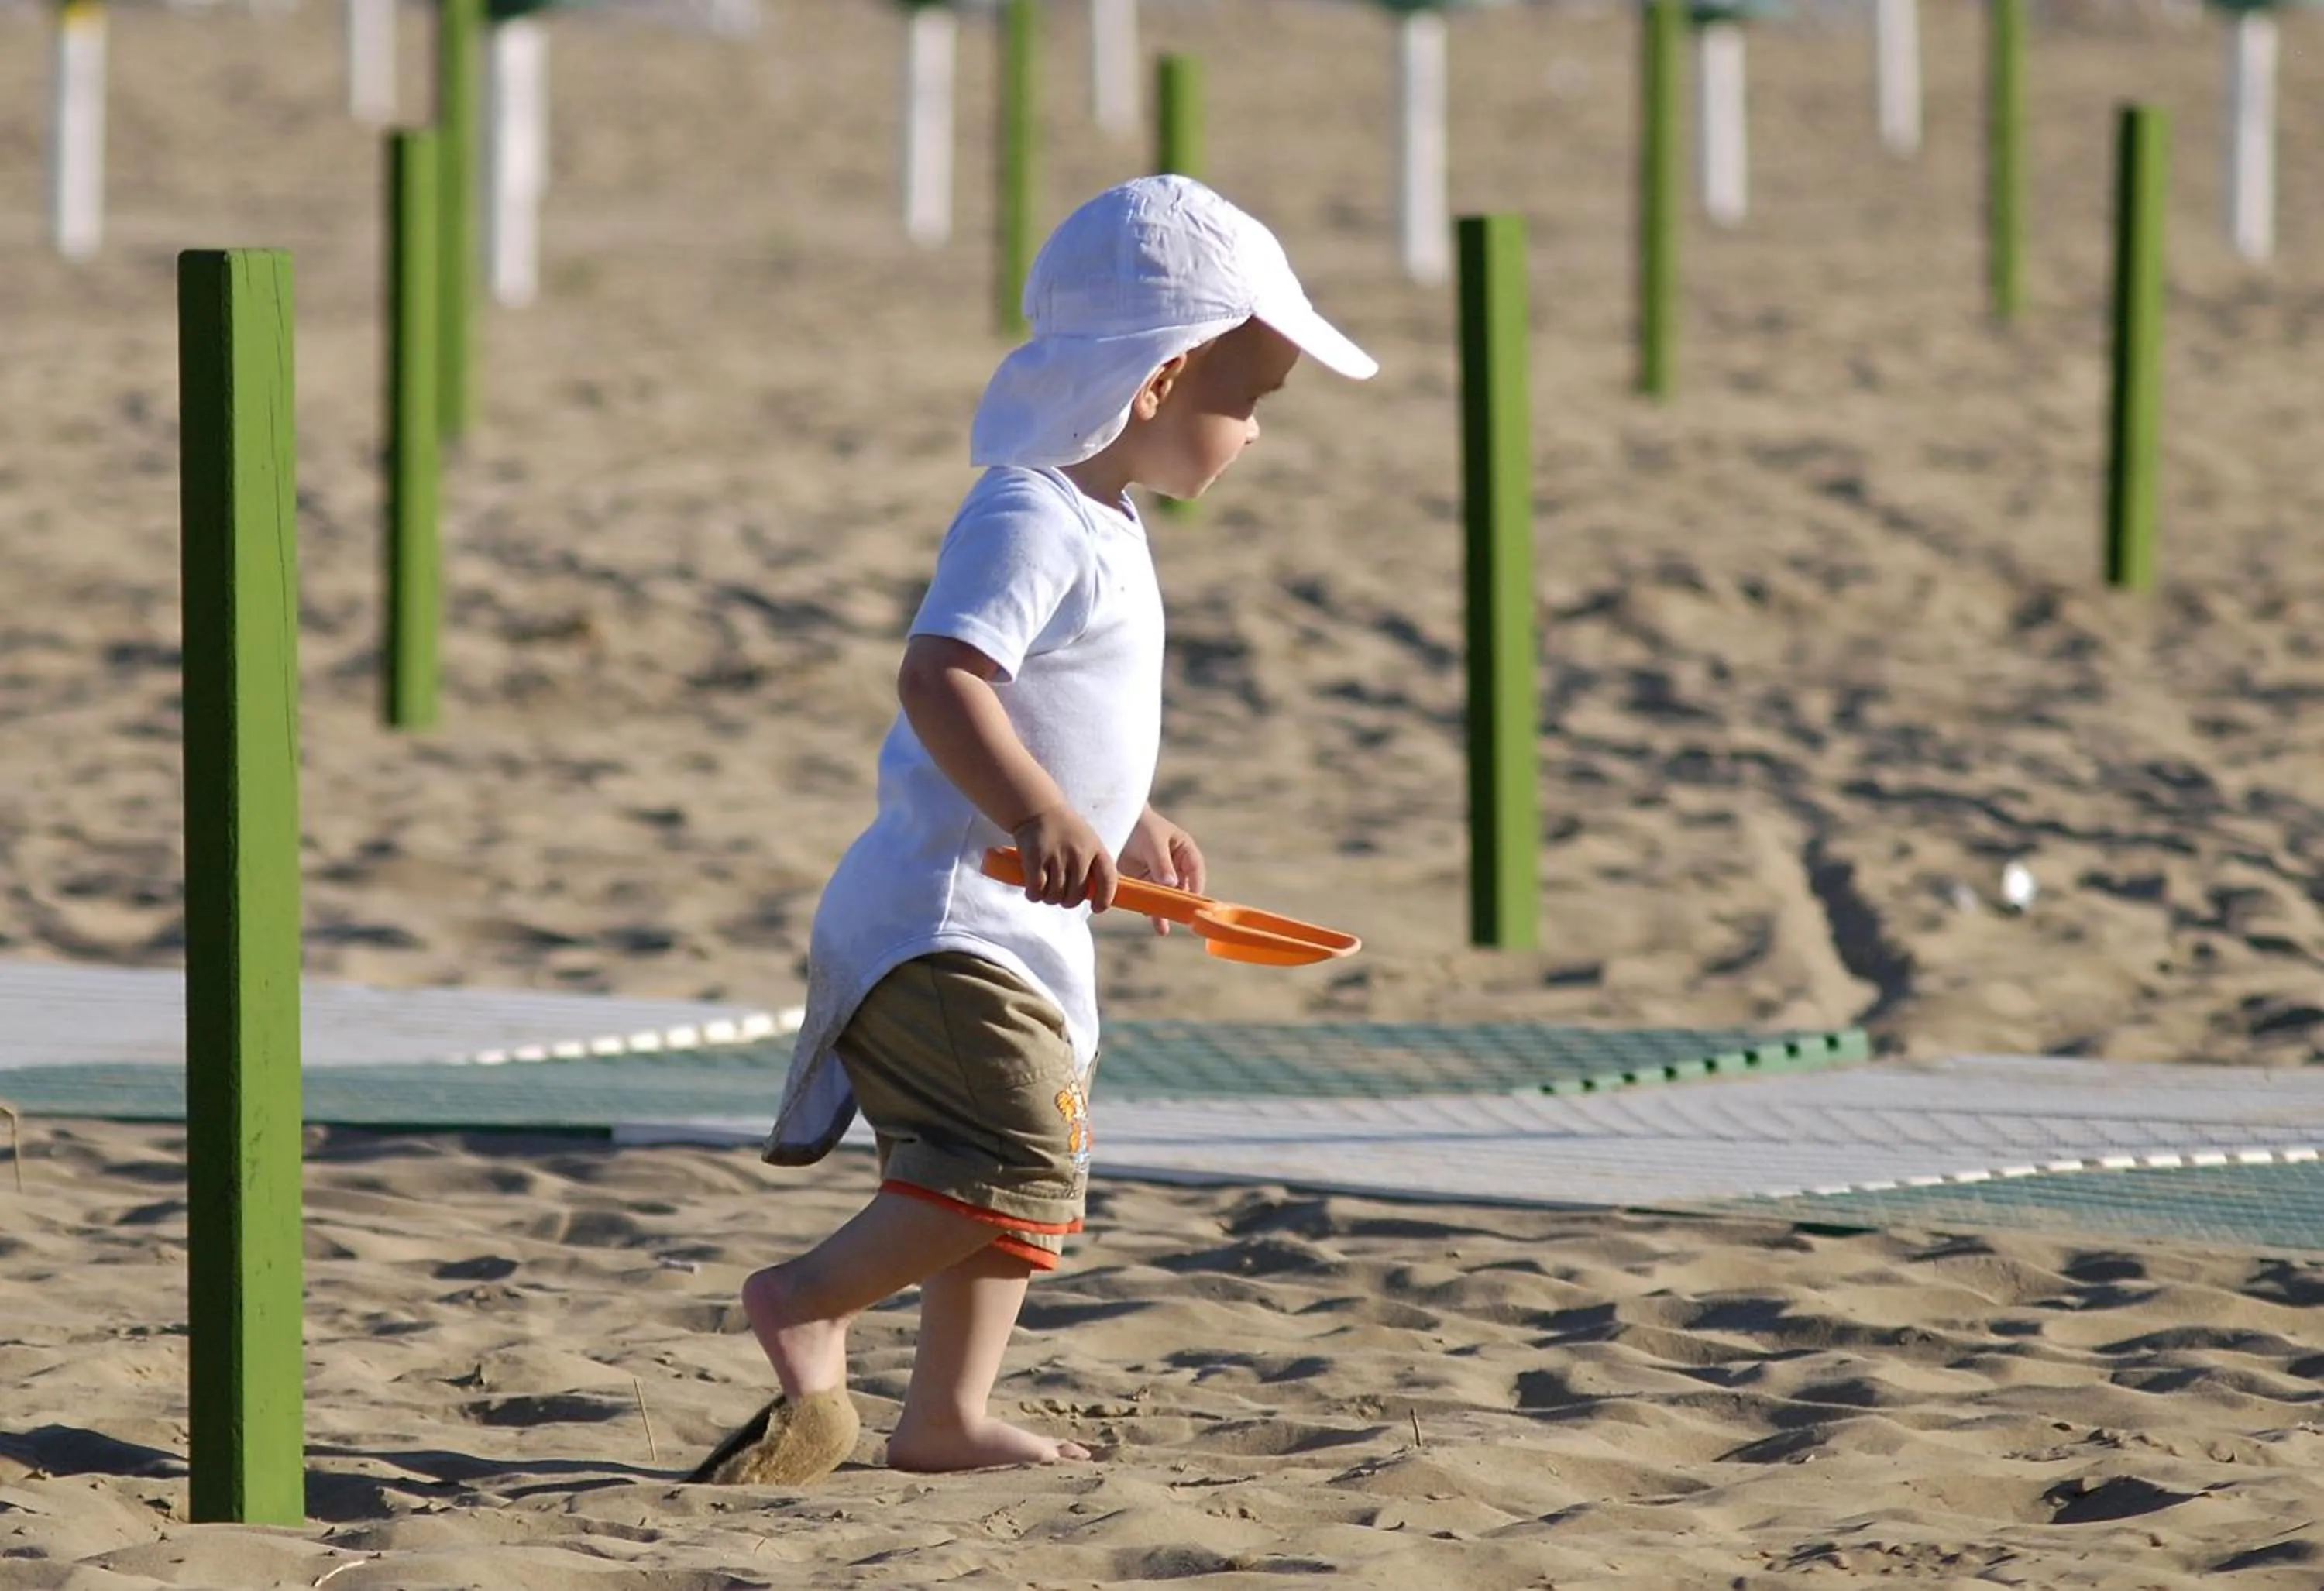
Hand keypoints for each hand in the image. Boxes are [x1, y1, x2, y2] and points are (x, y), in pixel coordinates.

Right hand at [1010, 805, 1118, 911]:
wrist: (1038, 808)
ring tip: (1045, 888)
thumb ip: (1093, 865)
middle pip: (1076, 895)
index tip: (1096, 908)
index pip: (1108, 880)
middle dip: (1067, 901)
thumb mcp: (1087, 841)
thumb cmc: (1064, 829)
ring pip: (1055, 896)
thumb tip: (1097, 895)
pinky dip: (1034, 895)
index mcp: (1096, 848)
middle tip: (1060, 895)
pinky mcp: (1036, 858)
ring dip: (1049, 898)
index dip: (1104, 899)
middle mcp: (1079, 853)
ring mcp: (1057, 856)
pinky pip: (1037, 890)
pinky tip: (1033, 890)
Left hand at [1118, 807, 1205, 934]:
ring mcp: (1160, 875)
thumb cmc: (1141, 826)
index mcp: (1185, 851)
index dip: (1196, 886)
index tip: (1191, 902)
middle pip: (1181, 888)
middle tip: (1177, 920)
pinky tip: (1147, 918)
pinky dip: (1148, 906)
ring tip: (1161, 928)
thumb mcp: (1153, 842)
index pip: (1195, 871)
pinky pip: (1149, 896)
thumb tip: (1171, 883)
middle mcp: (1176, 865)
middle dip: (1178, 904)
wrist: (1117, 821)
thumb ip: (1162, 862)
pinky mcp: (1144, 881)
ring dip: (1163, 910)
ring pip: (1165, 896)